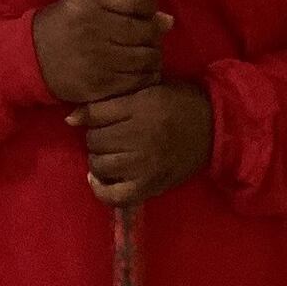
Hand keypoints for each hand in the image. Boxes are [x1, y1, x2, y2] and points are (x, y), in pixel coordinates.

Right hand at [33, 0, 169, 104]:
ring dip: (152, 57)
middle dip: (153, 35)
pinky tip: (136, 73)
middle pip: (148, 31)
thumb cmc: (65, 23)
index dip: (149, 7)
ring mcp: (97, 59)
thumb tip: (168, 20)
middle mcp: (93, 27)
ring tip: (142, 56)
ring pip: (148, 58)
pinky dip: (145, 77)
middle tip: (145, 39)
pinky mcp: (99, 85)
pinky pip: (138, 82)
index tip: (143, 14)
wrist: (31, 58)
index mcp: (89, 0)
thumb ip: (125, 0)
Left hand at [75, 82, 211, 206]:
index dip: (91, 117)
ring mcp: (146, 164)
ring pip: (100, 164)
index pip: (96, 114)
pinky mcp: (151, 185)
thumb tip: (69, 118)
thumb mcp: (149, 89)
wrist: (217, 128)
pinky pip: (114, 196)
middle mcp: (141, 135)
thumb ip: (112, 101)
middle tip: (110, 137)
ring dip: (99, 159)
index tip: (97, 119)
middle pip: (95, 140)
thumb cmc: (180, 104)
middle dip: (97, 137)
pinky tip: (100, 179)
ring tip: (111, 154)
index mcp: (142, 106)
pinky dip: (102, 190)